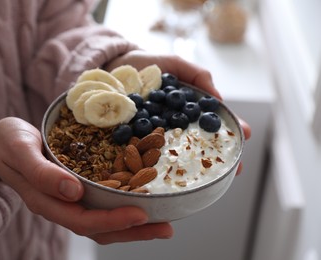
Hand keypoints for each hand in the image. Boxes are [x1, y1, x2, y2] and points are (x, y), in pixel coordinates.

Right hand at [0, 117, 172, 243]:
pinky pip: (100, 203)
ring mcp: (67, 199)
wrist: (0, 141)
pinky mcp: (74, 188)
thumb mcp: (20, 150)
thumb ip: (42, 173)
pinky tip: (141, 200)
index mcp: (45, 201)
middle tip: (166, 227)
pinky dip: (122, 206)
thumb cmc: (8, 142)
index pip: (82, 220)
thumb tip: (73, 192)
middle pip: (98, 228)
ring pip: (102, 220)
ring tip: (162, 222)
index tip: (141, 214)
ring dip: (132, 224)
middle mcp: (59, 205)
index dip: (113, 220)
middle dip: (132, 230)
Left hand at [105, 50, 250, 173]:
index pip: (211, 121)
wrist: (107, 69)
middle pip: (198, 142)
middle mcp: (171, 127)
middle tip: (236, 167)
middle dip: (218, 155)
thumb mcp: (173, 64)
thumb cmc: (143, 65)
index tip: (245, 134)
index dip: (229, 128)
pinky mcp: (131, 143)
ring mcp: (152, 137)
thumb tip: (219, 99)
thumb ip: (196, 75)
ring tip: (211, 177)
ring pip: (176, 154)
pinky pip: (146, 155)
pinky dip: (157, 166)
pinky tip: (167, 175)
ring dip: (193, 166)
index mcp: (183, 110)